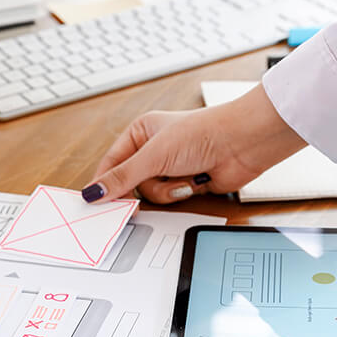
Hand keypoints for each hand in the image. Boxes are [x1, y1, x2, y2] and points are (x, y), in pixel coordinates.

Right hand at [81, 84, 305, 203]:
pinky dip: (181, 193)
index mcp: (140, 132)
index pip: (112, 162)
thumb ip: (123, 177)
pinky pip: (171, 199)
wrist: (241, 143)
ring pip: (151, 194)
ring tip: (182, 178)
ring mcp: (171, 167)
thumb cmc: (201, 134)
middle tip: (137, 203)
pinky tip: (194, 181)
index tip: (96, 202)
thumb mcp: (154, 155)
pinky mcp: (186, 182)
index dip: (104, 183)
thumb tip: (94, 192)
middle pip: (130, 183)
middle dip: (141, 189)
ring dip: (166, 191)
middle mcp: (153, 149)